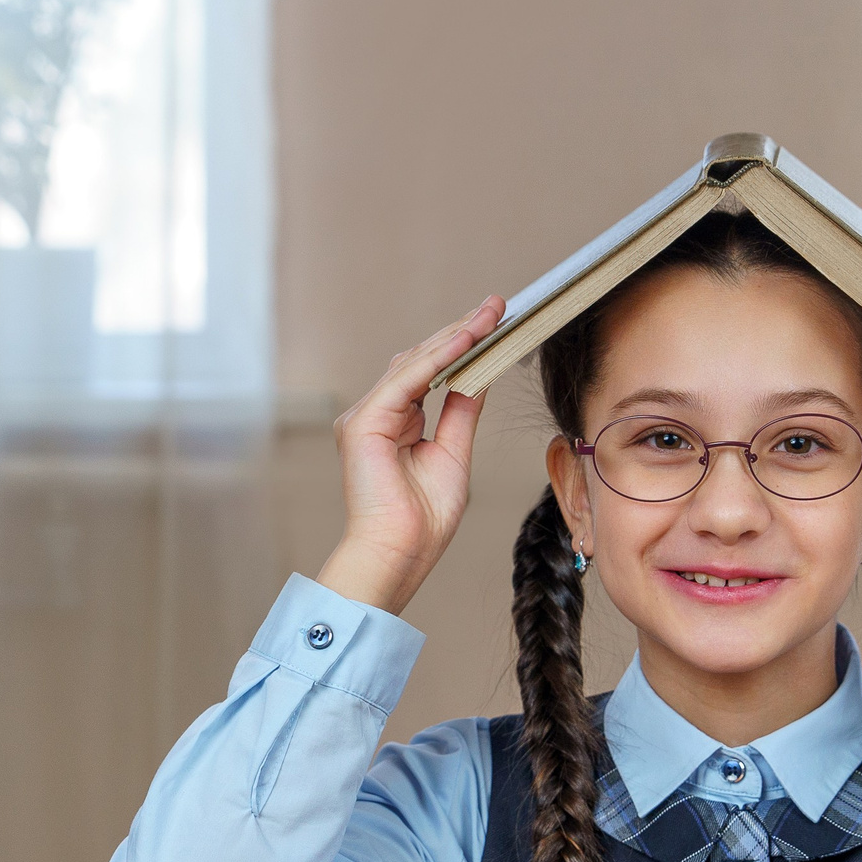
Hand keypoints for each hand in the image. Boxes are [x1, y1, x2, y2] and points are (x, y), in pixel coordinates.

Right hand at [316, 295, 505, 613]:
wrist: (399, 554)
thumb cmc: (423, 521)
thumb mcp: (454, 454)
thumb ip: (462, 413)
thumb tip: (480, 376)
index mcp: (396, 422)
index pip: (431, 372)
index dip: (462, 345)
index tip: (496, 322)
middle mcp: (378, 413)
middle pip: (422, 360)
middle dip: (462, 331)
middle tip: (497, 306)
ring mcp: (366, 416)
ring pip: (414, 363)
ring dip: (454, 337)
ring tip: (488, 316)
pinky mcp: (364, 422)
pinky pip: (406, 380)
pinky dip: (437, 359)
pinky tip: (465, 341)